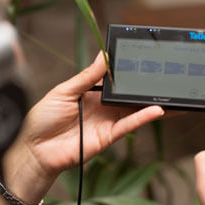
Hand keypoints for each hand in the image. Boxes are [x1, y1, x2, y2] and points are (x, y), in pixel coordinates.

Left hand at [3, 52, 163, 202]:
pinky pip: (128, 125)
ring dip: (152, 101)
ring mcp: (106, 121)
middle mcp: (101, 106)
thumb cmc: (42, 120)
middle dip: (145, 85)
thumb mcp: (63, 91)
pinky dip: (143, 118)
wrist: (35, 149)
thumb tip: (103, 55)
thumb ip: (86, 76)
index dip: (127, 69)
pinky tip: (157, 110)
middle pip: (128, 94)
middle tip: (163, 72)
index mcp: (90, 92)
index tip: (142, 57)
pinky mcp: (107, 137)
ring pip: (134, 109)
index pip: (114, 78)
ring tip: (170, 92)